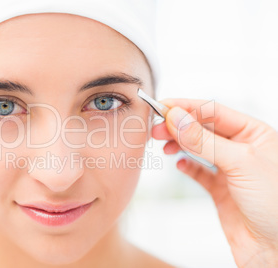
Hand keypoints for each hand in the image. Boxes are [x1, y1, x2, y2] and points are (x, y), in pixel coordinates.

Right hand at [152, 98, 277, 266]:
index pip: (214, 112)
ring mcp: (230, 169)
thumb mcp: (241, 163)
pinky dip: (186, 166)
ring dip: (179, 144)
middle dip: (179, 126)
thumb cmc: (275, 204)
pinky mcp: (220, 189)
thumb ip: (205, 140)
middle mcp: (241, 148)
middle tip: (156, 128)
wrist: (276, 248)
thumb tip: (177, 118)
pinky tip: (179, 164)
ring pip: (198, 148)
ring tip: (163, 145)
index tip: (163, 107)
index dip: (187, 108)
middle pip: (203, 128)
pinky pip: (198, 172)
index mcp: (254, 133)